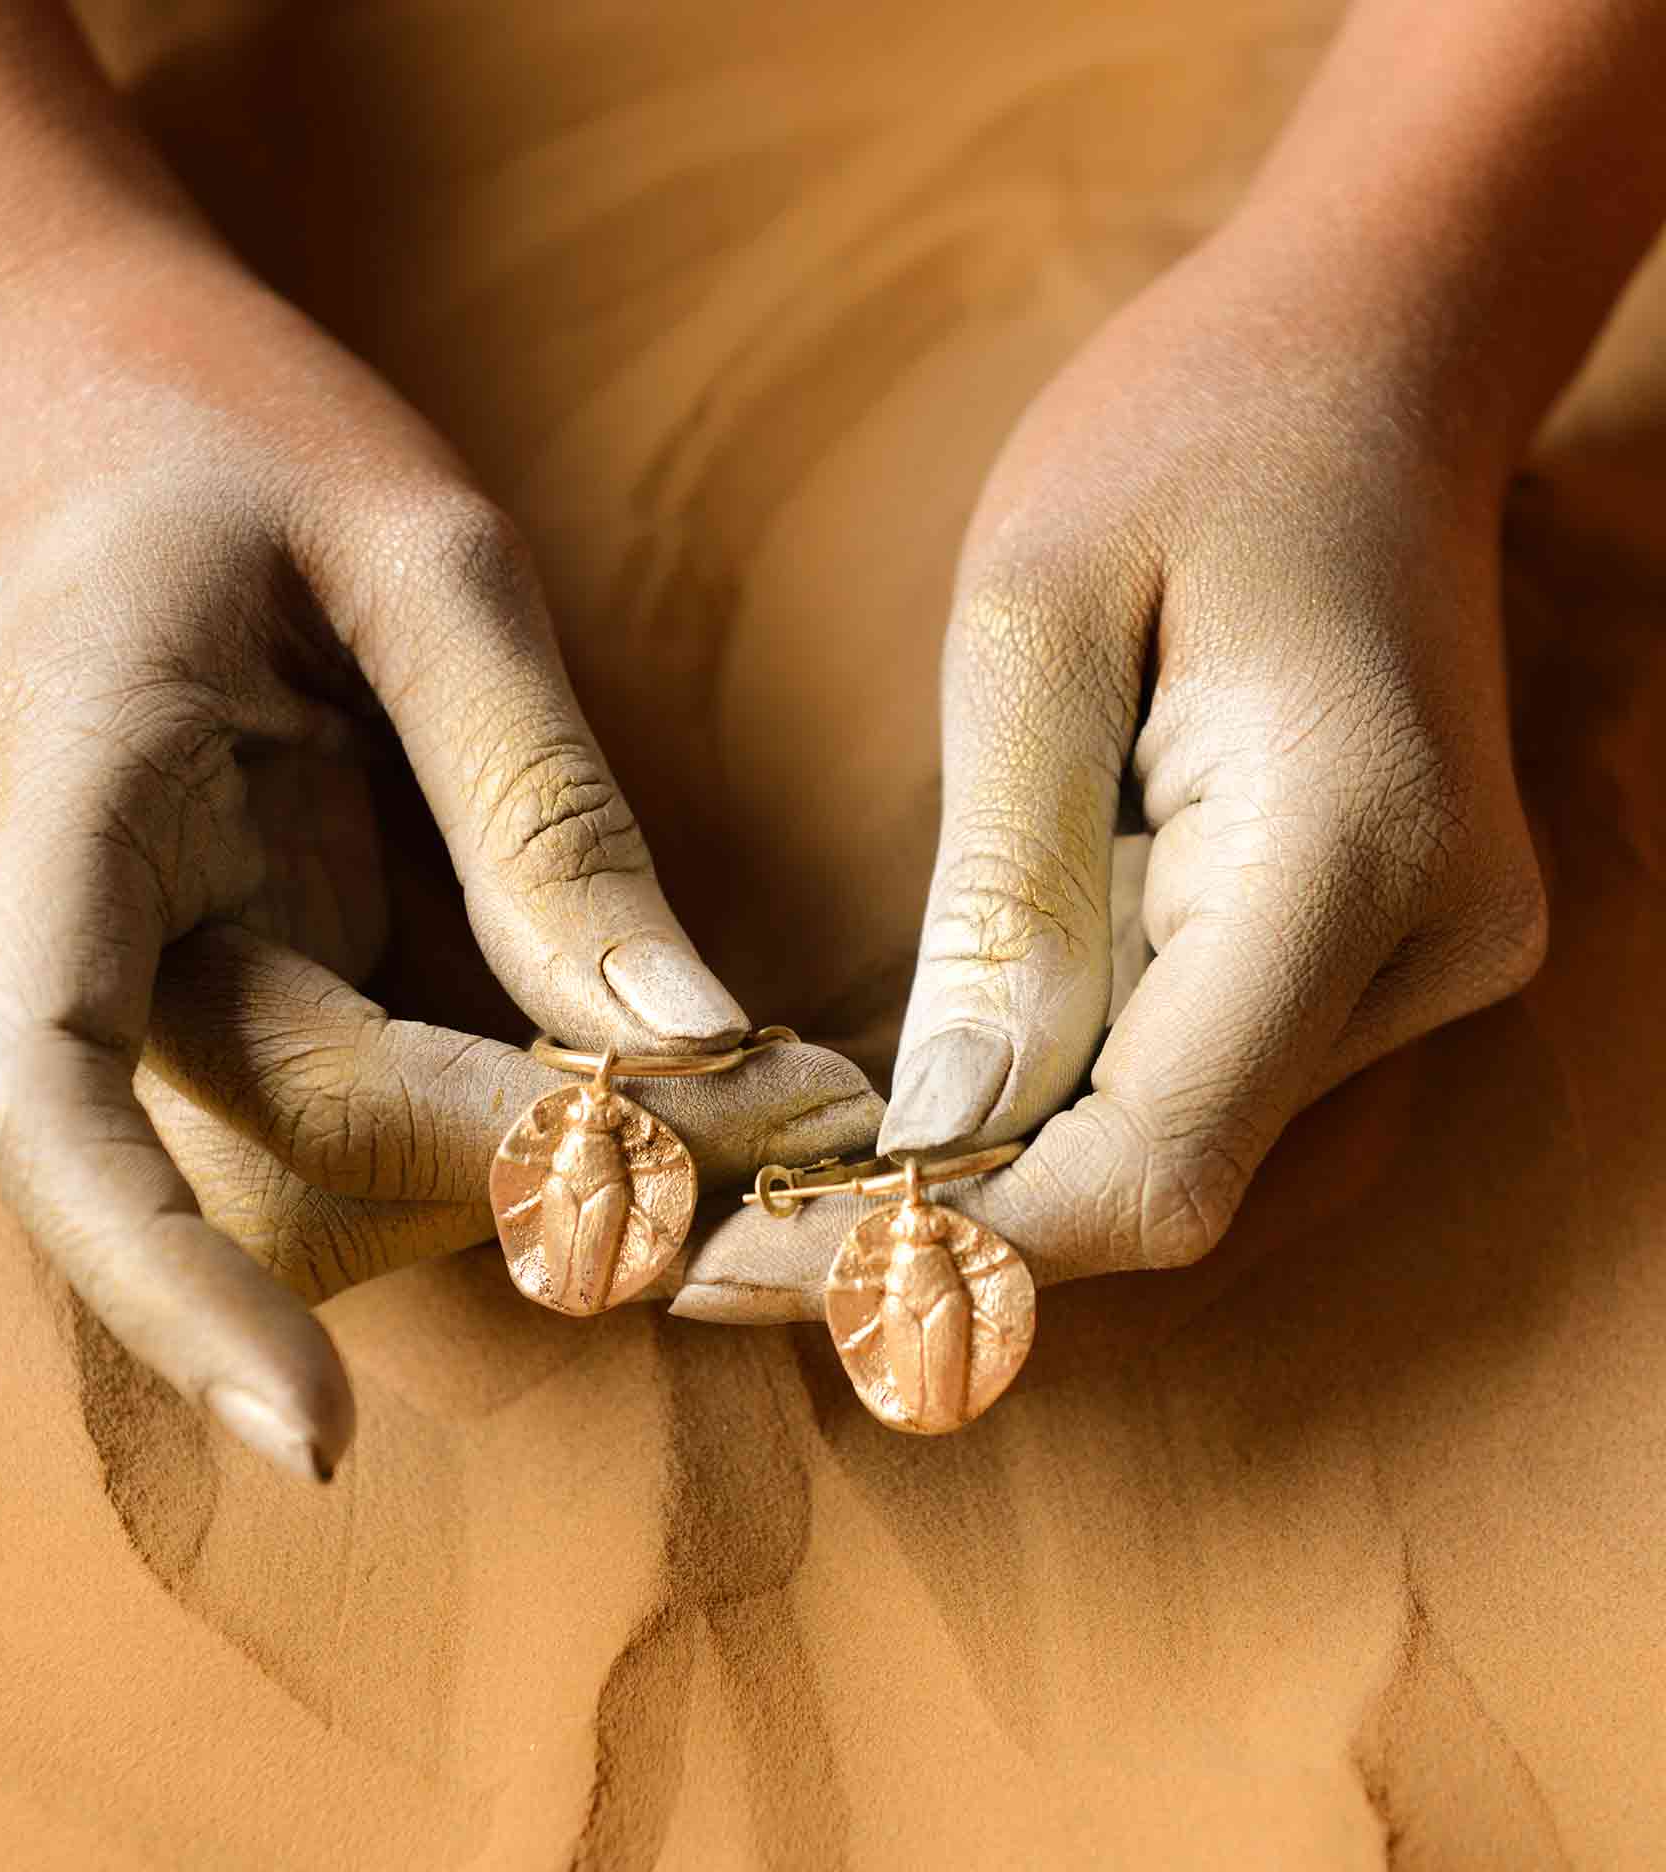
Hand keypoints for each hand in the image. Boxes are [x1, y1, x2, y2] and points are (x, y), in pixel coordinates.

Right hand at [0, 276, 786, 1479]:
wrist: (108, 393)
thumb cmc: (251, 441)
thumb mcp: (430, 569)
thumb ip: (538, 811)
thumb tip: (681, 1046)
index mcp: (69, 805)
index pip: (44, 1101)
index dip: (164, 1288)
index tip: (321, 1437)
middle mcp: (72, 931)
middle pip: (271, 1147)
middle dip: (518, 1176)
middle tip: (785, 1144)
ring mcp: (137, 965)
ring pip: (319, 1162)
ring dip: (529, 1169)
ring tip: (759, 1113)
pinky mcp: (220, 972)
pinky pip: (353, 1099)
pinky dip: (508, 1117)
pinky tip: (662, 1084)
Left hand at [679, 223, 1547, 1315]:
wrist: (1361, 364)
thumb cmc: (1184, 440)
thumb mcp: (1036, 623)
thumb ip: (1006, 888)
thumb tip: (943, 1136)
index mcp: (1345, 849)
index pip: (1153, 1164)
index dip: (953, 1247)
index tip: (745, 1255)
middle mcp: (1422, 947)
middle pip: (1153, 1187)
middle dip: (930, 1238)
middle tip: (702, 1246)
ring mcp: (1418, 962)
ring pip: (1165, 1153)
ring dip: (974, 1186)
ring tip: (767, 1188)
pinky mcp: (1374, 954)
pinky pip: (1185, 1080)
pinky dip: (1039, 1110)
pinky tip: (901, 1104)